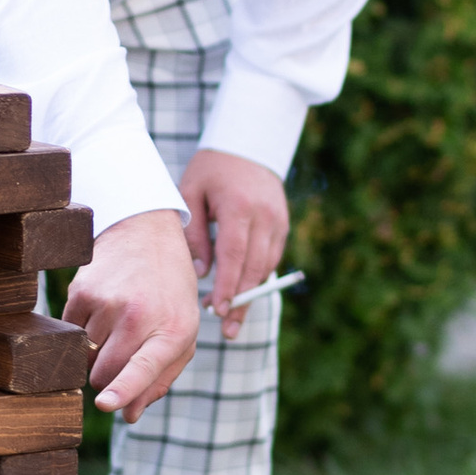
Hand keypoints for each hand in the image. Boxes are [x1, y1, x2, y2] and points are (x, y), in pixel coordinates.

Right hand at [62, 207, 198, 419]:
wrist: (146, 234)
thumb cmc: (169, 293)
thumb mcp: (182, 333)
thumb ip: (161, 378)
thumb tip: (129, 415)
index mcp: (173, 329)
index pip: (143, 367)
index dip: (122, 390)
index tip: (105, 405)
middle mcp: (140, 314)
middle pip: (104, 374)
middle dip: (108, 378)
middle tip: (121, 354)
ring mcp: (108, 301)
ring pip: (85, 358)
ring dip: (95, 353)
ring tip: (116, 324)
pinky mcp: (81, 291)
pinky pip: (70, 335)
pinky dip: (82, 332)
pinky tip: (102, 310)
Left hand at [180, 148, 289, 336]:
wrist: (247, 145)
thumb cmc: (211, 170)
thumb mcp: (192, 193)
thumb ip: (195, 234)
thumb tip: (200, 273)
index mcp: (239, 206)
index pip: (235, 254)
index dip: (228, 285)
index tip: (218, 310)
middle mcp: (264, 215)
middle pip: (254, 267)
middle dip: (241, 301)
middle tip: (227, 329)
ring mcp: (278, 220)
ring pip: (267, 267)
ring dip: (250, 294)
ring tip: (232, 319)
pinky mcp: (283, 224)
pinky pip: (272, 258)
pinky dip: (258, 277)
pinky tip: (242, 293)